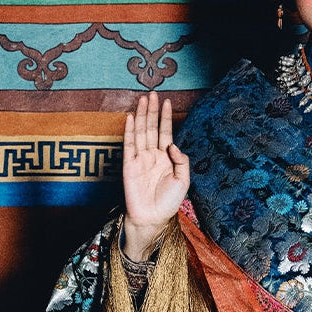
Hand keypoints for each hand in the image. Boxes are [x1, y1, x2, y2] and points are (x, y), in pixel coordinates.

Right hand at [122, 92, 188, 260]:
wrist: (152, 218)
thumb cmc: (168, 202)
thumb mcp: (183, 180)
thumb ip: (181, 160)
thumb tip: (172, 144)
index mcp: (166, 157)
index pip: (165, 132)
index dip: (166, 117)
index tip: (167, 101)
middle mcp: (152, 155)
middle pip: (151, 128)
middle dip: (152, 111)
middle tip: (152, 94)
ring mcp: (140, 159)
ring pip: (140, 132)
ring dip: (141, 116)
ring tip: (143, 100)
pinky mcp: (129, 166)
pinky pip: (128, 145)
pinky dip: (129, 131)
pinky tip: (130, 118)